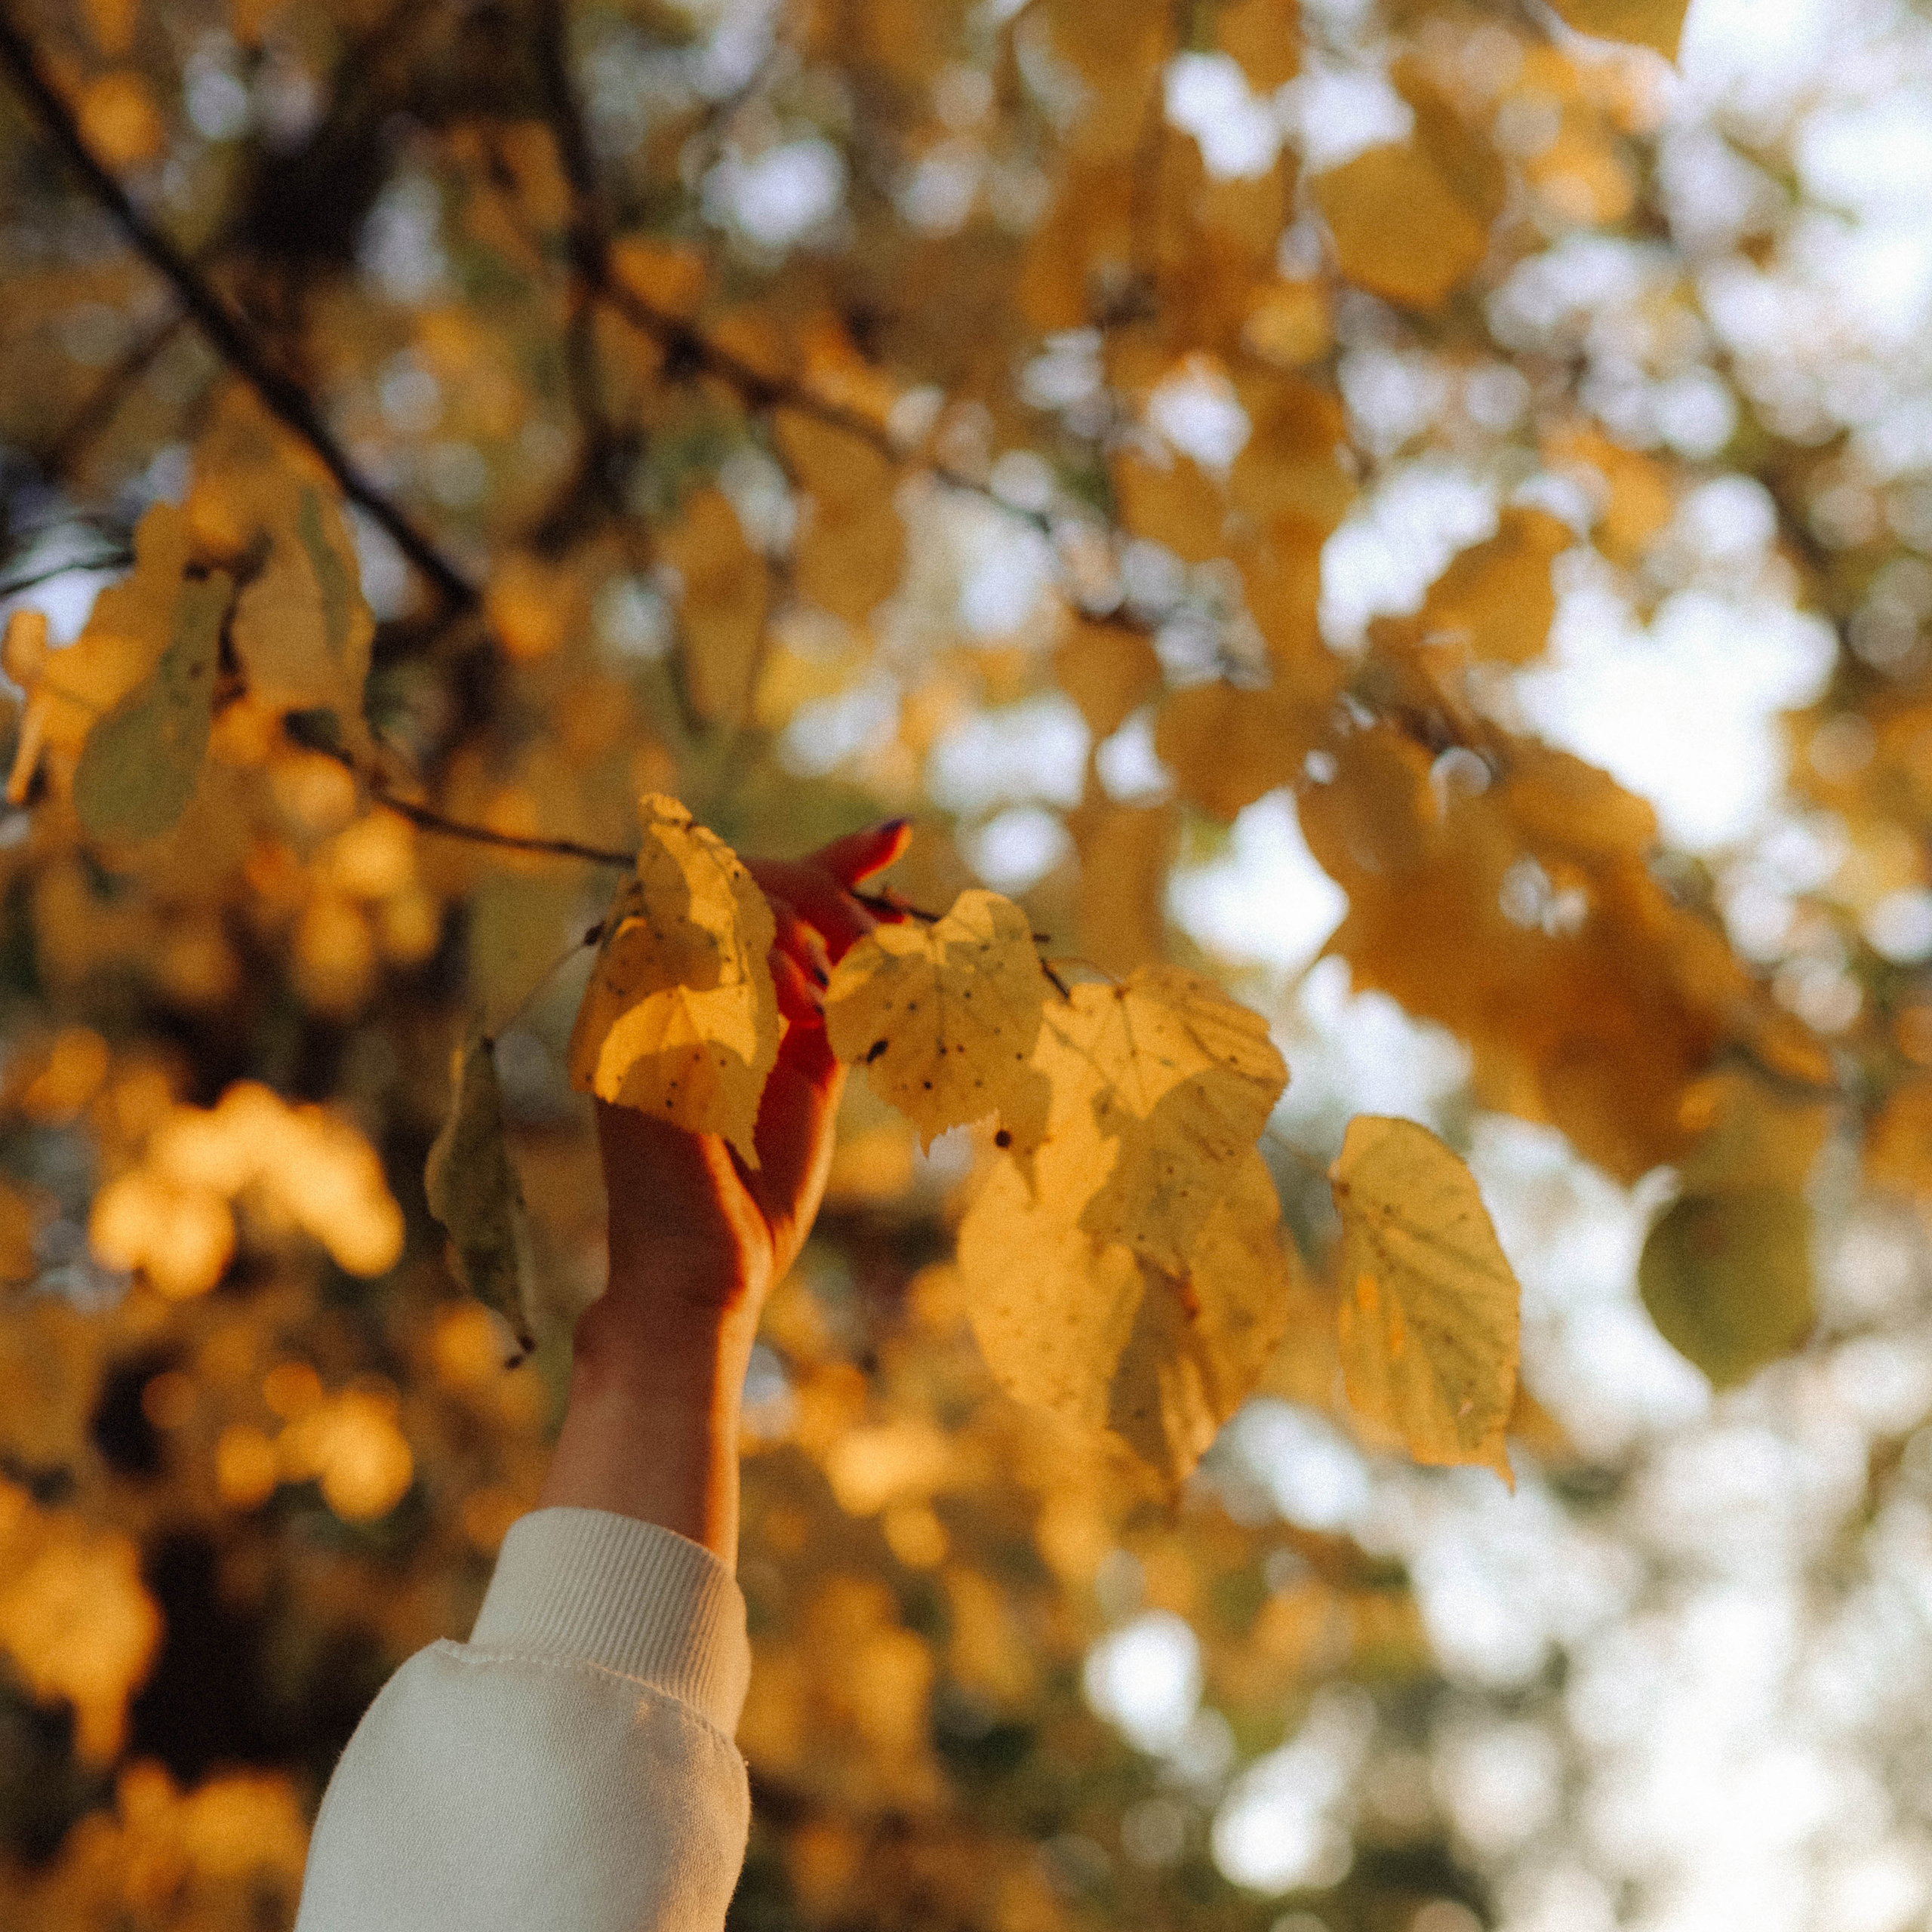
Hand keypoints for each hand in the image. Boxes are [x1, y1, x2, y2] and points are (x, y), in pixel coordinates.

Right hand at [541, 819, 909, 1558]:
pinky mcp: (636, 1027)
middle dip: (831, 890)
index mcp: (696, 994)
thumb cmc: (754, 1197)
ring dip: (808, 923)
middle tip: (891, 936)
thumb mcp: (807, 1082)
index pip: (757, 894)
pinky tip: (811, 1002)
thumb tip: (874, 936)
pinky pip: (704, 946)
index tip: (898, 836)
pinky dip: (773, 961)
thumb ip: (825, 1009)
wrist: (705, 1279)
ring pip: (725, 897)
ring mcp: (640, 1002)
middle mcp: (658, 985)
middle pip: (740, 874)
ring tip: (857, 975)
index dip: (831, 857)